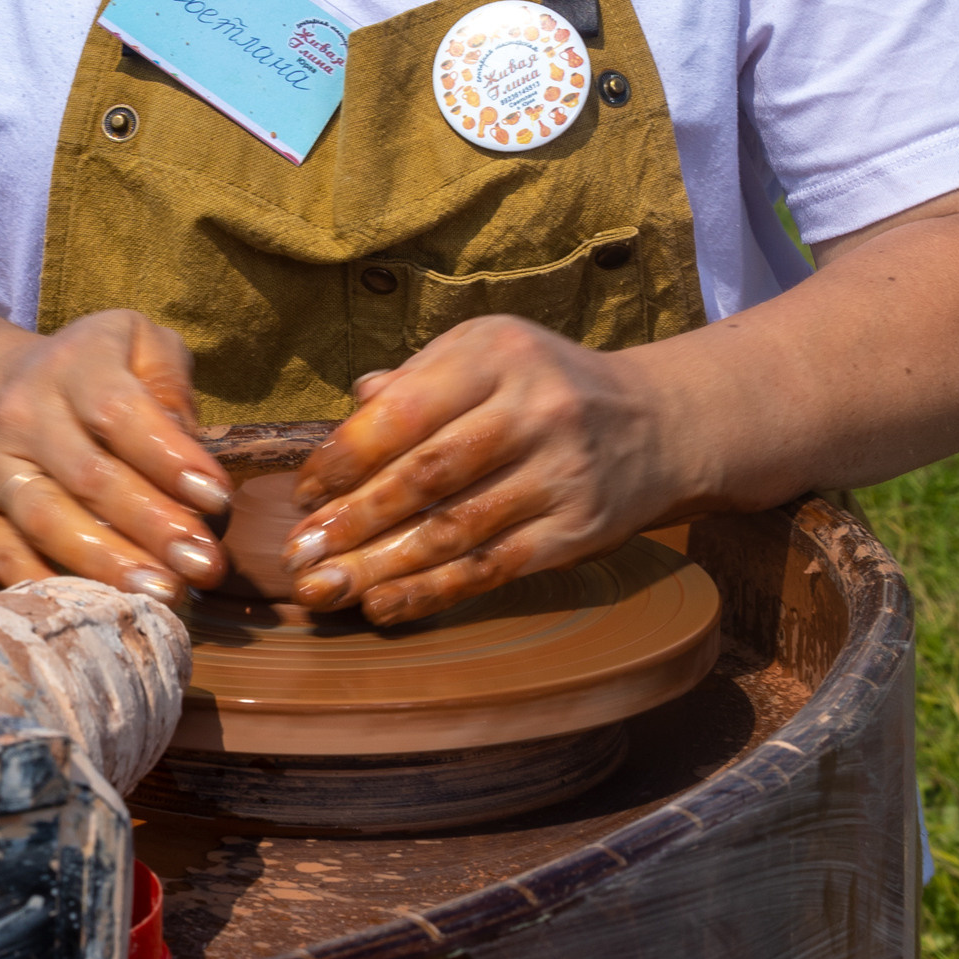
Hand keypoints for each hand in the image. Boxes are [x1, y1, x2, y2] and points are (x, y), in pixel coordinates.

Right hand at [0, 309, 231, 600]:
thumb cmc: (96, 373)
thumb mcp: (140, 346)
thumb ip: (170, 384)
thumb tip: (189, 450)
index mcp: (74, 362)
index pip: (118, 411)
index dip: (168, 457)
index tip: (217, 498)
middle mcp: (23, 410)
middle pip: (88, 475)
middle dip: (152, 525)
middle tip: (203, 564)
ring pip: (46, 520)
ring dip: (107, 563)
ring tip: (163, 592)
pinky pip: (1, 554)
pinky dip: (45, 585)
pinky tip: (95, 609)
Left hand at [280, 316, 683, 625]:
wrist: (658, 423)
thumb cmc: (547, 385)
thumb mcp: (490, 354)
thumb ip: (421, 378)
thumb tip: (354, 405)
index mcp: (498, 353)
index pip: (406, 409)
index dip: (347, 456)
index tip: (304, 493)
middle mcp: (533, 408)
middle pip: (426, 475)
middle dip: (352, 520)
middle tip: (299, 557)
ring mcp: (560, 472)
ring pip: (454, 529)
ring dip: (380, 565)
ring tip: (326, 590)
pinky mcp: (578, 530)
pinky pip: (493, 567)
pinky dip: (433, 591)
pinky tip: (384, 605)